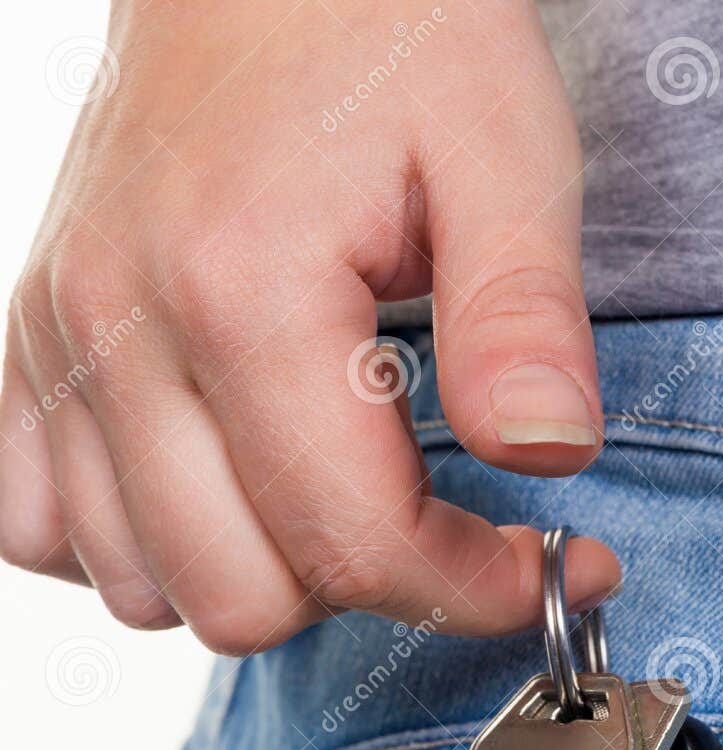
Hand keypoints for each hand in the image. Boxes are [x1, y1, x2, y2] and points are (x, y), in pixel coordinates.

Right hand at [0, 0, 619, 648]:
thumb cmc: (388, 28)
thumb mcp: (504, 147)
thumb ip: (524, 317)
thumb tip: (549, 458)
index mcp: (243, 287)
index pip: (353, 544)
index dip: (468, 588)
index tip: (543, 567)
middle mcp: (122, 329)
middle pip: (240, 598)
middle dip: (365, 590)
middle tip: (437, 521)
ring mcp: (61, 342)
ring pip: (139, 589)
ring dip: (257, 578)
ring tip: (333, 495)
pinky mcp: (31, 346)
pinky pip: (41, 528)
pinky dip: (138, 548)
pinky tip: (221, 495)